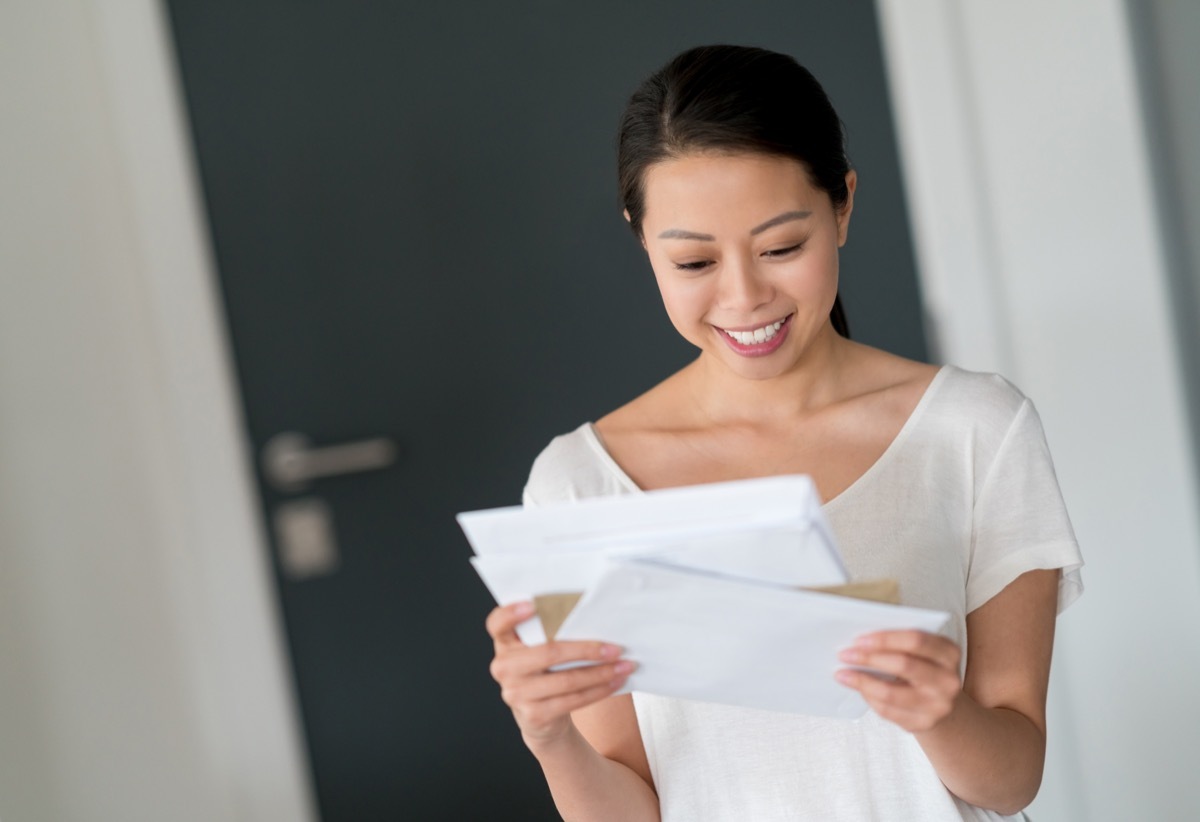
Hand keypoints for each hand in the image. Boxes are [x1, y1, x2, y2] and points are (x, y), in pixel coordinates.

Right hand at [486, 601, 636, 745]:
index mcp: (505, 643)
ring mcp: (516, 693)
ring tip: (624, 666)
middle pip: (548, 652)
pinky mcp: (534, 715)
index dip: (511, 613)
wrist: (540, 717)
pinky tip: (615, 682)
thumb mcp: (539, 650)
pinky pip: (573, 700)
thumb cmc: (546, 671)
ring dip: (601, 673)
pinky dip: (599, 690)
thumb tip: (593, 616)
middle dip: (587, 650)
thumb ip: (549, 633)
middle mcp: (504, 667)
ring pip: (566, 680)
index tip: (533, 604)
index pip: (497, 624)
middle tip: (616, 647)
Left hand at [835, 629, 961, 732]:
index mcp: (949, 653)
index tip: (858, 639)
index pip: (916, 640)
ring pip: (891, 693)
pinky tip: (858, 688)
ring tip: (842, 674)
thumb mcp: (921, 651)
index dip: (885, 639)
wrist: (941, 701)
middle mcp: (948, 681)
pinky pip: (888, 711)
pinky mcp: (924, 723)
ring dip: (862, 682)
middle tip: (844, 654)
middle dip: (869, 658)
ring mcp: (938, 705)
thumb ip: (899, 642)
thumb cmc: (922, 667)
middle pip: (903, 665)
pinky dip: (869, 697)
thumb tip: (859, 642)